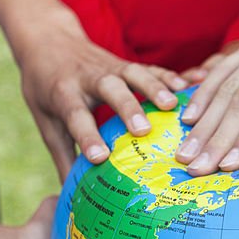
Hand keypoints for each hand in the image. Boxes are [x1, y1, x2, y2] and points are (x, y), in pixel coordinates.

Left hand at [10, 6, 186, 177]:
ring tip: (174, 106)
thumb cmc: (45, 88)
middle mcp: (88, 78)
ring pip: (134, 74)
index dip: (87, 136)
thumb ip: (62, 156)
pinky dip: (171, 75)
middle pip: (109, 89)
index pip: (76, 115)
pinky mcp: (127, 64)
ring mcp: (110, 67)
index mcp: (63, 93)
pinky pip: (152, 68)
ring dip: (155, 88)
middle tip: (143, 130)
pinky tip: (192, 84)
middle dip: (127, 108)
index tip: (100, 158)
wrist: (49, 41)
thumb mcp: (46, 120)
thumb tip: (70, 196)